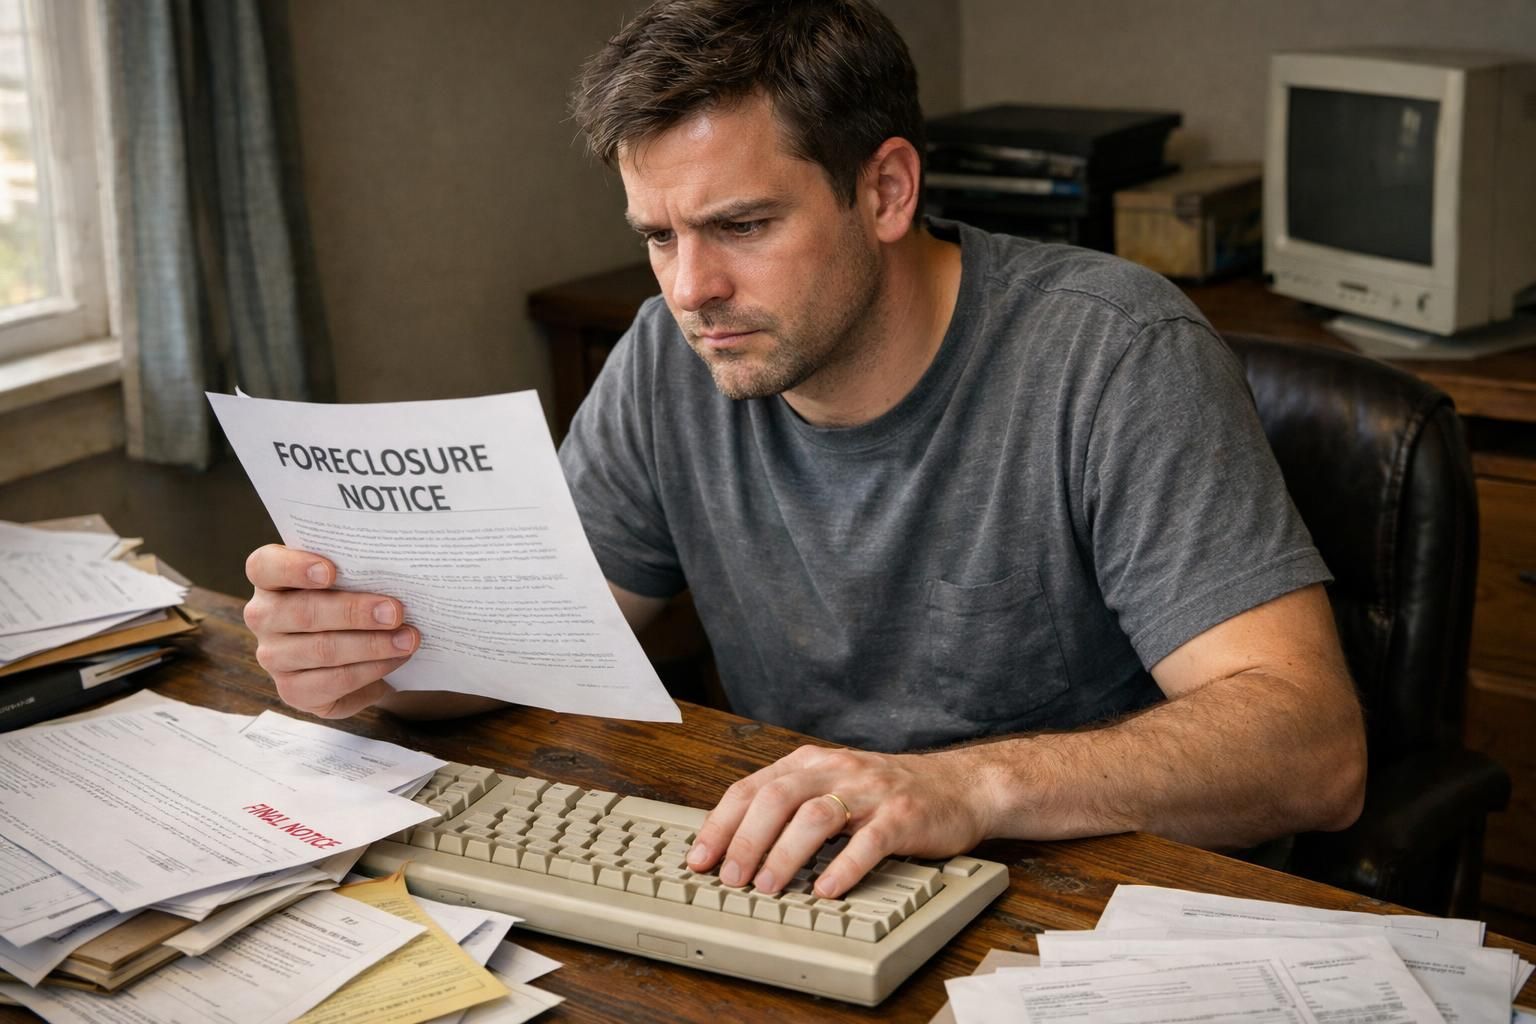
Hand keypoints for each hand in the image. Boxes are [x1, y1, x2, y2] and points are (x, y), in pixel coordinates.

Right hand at [243, 544, 418, 717]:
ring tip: (408, 639)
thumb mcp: (351, 578)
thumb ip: (358, 570)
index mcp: (270, 578)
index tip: (331, 571)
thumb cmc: (352, 598)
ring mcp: (273, 656)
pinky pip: (332, 682)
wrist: (358, 649)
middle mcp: (263, 616)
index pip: (264, 566)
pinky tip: (396, 659)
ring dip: (371, 645)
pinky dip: (370, 670)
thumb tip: (396, 573)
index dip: (295, 567)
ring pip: (321, 650)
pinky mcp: (292, 690)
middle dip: (354, 612)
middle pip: (303, 613)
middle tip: (396, 612)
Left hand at [685, 745, 992, 898]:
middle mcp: (837, 771)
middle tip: (730, 878)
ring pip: (816, 817)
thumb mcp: (833, 785)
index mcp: (812, 763)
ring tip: (769, 887)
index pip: (752, 787)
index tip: (699, 858)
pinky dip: (843, 867)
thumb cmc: (888, 793)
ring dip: (785, 854)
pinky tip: (826, 889)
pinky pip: (868, 842)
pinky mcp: (903, 817)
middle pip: (777, 798)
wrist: (960, 786)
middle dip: (746, 840)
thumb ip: (791, 804)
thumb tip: (736, 844)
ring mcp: (871, 792)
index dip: (721, 824)